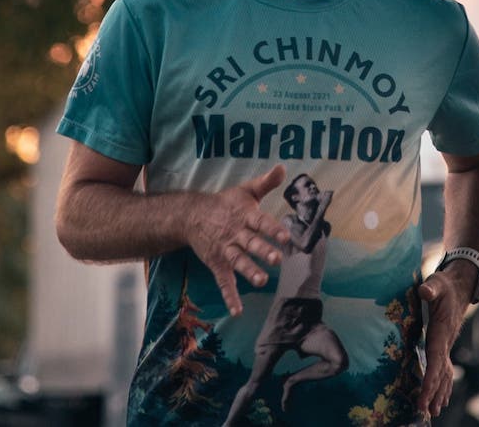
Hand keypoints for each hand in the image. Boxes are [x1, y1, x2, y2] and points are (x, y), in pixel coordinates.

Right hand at [185, 164, 290, 315]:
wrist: (192, 215)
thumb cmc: (226, 203)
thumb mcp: (246, 190)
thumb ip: (266, 182)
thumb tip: (284, 167)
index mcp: (245, 216)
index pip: (261, 222)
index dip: (273, 229)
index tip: (286, 236)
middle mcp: (236, 234)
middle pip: (250, 243)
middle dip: (263, 251)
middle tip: (276, 259)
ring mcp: (226, 250)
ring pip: (238, 262)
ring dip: (249, 271)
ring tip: (262, 281)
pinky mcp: (217, 264)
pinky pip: (224, 282)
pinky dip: (229, 297)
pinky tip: (237, 311)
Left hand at [416, 263, 476, 418]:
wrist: (460, 285)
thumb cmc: (445, 285)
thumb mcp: (437, 282)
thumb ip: (431, 288)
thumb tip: (424, 291)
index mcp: (441, 332)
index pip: (436, 361)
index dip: (430, 380)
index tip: (424, 396)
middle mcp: (445, 342)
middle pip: (441, 373)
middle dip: (433, 392)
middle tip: (426, 411)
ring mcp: (446, 345)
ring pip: (445, 374)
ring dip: (439, 392)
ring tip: (433, 411)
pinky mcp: (444, 344)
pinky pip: (445, 369)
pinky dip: (443, 384)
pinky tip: (441, 397)